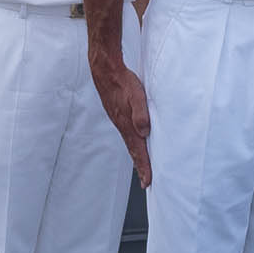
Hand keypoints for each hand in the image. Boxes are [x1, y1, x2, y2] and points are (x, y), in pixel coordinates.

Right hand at [88, 46, 151, 185]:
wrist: (105, 70)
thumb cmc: (123, 82)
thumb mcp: (137, 95)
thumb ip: (141, 114)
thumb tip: (144, 132)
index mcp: (127, 124)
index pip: (138, 150)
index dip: (144, 166)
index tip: (148, 181)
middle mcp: (122, 125)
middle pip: (133, 150)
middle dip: (140, 167)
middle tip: (146, 182)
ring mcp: (119, 120)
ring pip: (130, 143)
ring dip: (136, 156)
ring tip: (142, 167)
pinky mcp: (118, 114)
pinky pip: (127, 134)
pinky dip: (133, 143)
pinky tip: (135, 142)